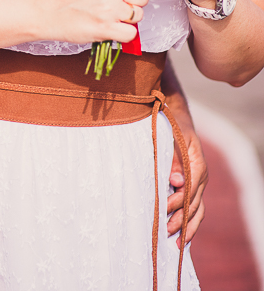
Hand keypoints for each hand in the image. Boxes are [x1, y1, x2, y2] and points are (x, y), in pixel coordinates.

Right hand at [44, 0, 148, 44]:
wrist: (48, 11)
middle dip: (132, 5)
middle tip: (114, 8)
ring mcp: (109, 7)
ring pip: (138, 16)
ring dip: (127, 20)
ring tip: (108, 17)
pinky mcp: (105, 27)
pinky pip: (131, 33)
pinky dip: (123, 35)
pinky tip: (109, 29)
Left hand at [167, 122, 207, 246]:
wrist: (177, 119)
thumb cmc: (172, 126)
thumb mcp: (173, 137)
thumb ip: (174, 159)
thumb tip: (176, 182)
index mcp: (197, 164)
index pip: (190, 188)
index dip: (177, 200)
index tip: (162, 208)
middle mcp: (201, 177)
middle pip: (194, 203)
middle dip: (180, 218)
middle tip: (164, 230)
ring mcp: (199, 184)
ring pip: (197, 210)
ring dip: (187, 227)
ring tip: (175, 242)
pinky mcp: (193, 188)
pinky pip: (195, 209)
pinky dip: (190, 224)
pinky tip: (182, 238)